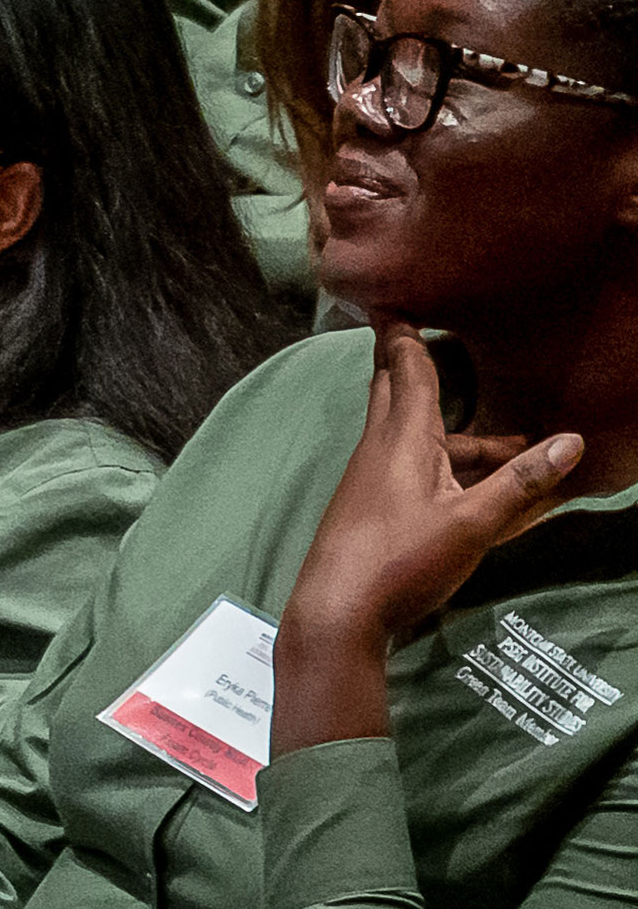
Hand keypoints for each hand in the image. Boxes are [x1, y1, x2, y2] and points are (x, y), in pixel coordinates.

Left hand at [272, 322, 592, 750]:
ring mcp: (374, 480)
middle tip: (422, 336)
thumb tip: (571, 440)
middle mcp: (382, 449)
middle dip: (418, 366)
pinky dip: (451, 469)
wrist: (337, 612)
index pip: (407, 370)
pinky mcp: (374, 509)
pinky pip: (418, 473)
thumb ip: (521, 482)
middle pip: (402, 395)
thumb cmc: (401, 560)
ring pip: (421, 441)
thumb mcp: (472, 523)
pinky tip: (483, 489)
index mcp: (402, 438)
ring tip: (522, 448)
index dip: (404, 333)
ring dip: (463, 438)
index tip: (392, 297)